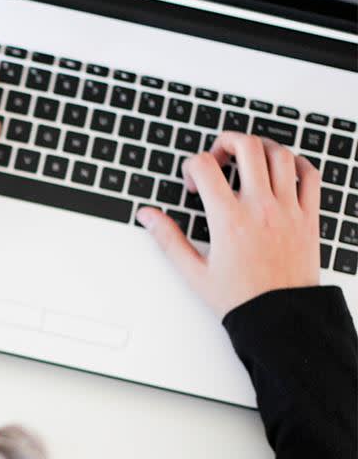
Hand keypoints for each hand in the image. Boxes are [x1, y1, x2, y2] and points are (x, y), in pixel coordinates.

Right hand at [137, 132, 319, 316]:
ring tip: (250, 159)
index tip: (193, 184)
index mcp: (228, 220)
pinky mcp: (309, 216)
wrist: (280, 316)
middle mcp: (260, 208)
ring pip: (280, 154)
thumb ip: (168, 238)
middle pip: (247, 146)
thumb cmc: (240, 297)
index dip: (191, 166)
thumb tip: (147, 216)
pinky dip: (298, 163)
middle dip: (227, 141)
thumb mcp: (194, 271)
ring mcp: (288, 209)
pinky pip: (311, 175)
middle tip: (219, 156)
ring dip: (261, 148)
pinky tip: (283, 171)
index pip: (205, 166)